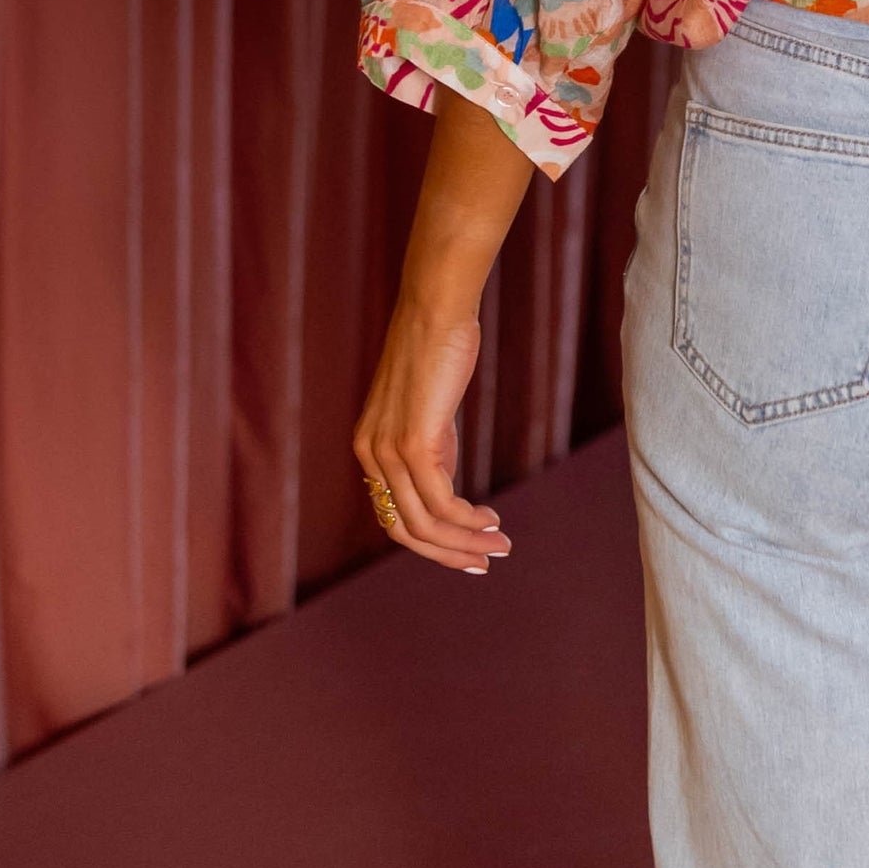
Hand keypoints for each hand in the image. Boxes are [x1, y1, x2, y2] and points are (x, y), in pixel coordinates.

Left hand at [352, 302, 511, 574]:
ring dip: (465, 541)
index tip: (467, 551)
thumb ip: (432, 449)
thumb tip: (447, 491)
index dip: (430, 543)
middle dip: (448, 554)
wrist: (436, 307)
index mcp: (368, 449)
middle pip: (404, 531)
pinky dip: (467, 519)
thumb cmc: (439, 348)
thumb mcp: (429, 409)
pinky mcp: (414, 441)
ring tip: (500, 544)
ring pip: (424, 523)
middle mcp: (370, 455)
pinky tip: (491, 519)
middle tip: (486, 561)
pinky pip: (440, 500)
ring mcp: (388, 450)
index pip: (393, 517)